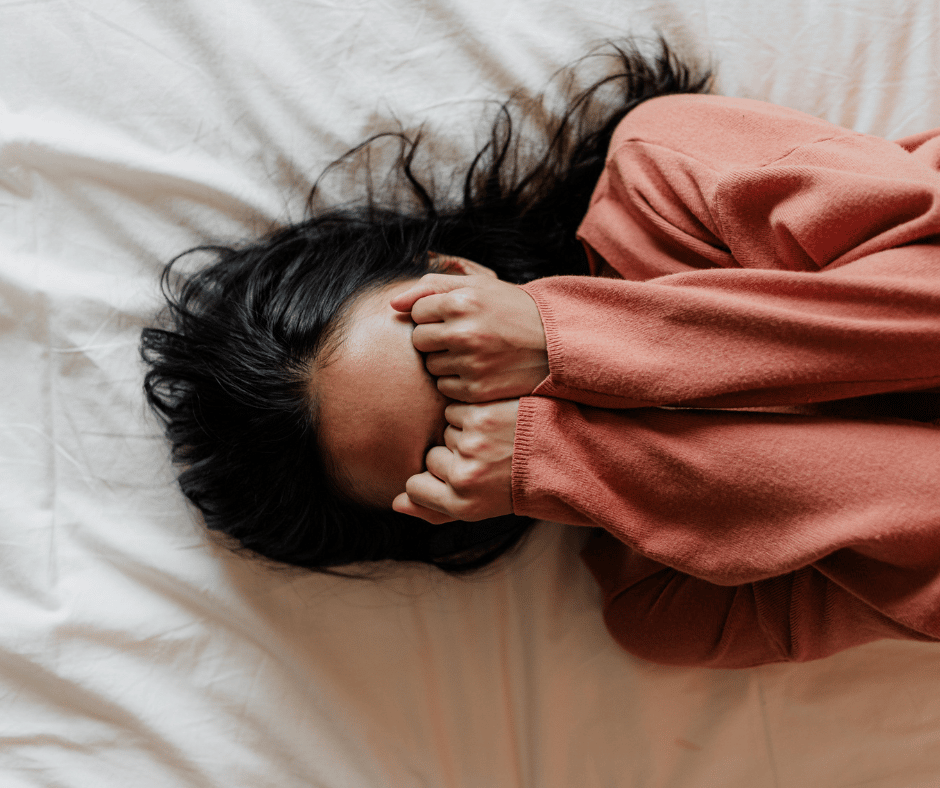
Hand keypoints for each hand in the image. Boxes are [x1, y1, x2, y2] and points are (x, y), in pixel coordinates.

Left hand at [390, 273, 547, 402]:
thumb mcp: (478, 286)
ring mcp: (470, 364)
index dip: (433, 315)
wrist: (555, 343)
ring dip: (445, 361)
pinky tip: (479, 371)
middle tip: (463, 335)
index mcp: (462, 301)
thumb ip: (431, 287)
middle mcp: (464, 332)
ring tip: (474, 352)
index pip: (416, 313)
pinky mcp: (477, 390)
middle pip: (418, 341)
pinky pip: (445, 389)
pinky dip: (457, 382)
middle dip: (435, 338)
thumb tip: (392, 304)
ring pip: (430, 366)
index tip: (456, 316)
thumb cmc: (511, 310)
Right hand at [392, 400, 518, 522]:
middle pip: (431, 457)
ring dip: (464, 431)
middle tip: (490, 458)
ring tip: (497, 440)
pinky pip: (455, 410)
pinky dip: (471, 412)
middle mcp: (464, 478)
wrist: (565, 454)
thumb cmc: (518, 484)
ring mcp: (470, 445)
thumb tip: (396, 504)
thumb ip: (434, 510)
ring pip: (443, 431)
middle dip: (454, 454)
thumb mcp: (480, 508)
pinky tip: (496, 421)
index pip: (415, 487)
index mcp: (463, 506)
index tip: (461, 477)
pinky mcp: (478, 417)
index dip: (433, 479)